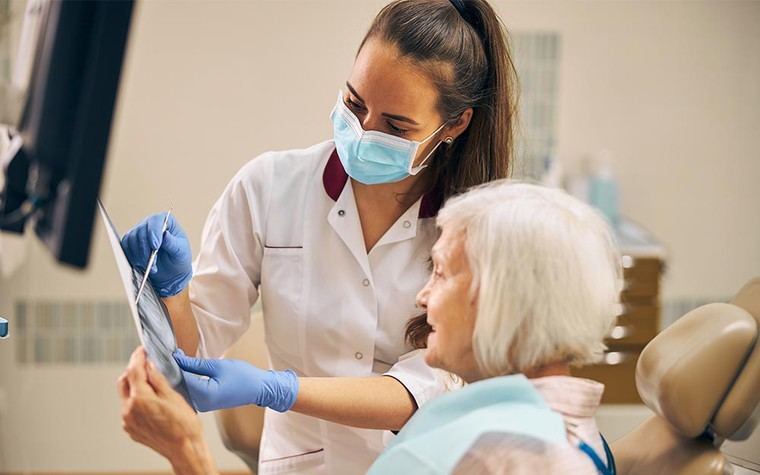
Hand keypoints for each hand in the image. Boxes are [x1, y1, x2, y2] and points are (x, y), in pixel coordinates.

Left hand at [118, 347, 216, 474]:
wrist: (185, 449)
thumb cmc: (184, 424)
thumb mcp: (174, 395)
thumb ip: (158, 379)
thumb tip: (149, 365)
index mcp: (140, 399)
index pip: (133, 370)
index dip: (138, 357)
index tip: (143, 350)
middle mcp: (129, 410)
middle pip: (124, 381)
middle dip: (134, 370)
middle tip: (147, 363)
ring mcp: (128, 421)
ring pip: (126, 395)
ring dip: (135, 385)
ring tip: (152, 382)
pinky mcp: (131, 429)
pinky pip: (129, 408)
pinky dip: (137, 399)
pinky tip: (151, 400)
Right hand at [121, 213, 192, 296]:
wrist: (171, 270)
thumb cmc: (179, 257)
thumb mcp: (181, 251)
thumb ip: (173, 243)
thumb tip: (165, 234)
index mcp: (166, 221)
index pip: (156, 220)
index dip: (154, 232)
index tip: (155, 246)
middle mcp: (150, 223)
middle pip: (141, 231)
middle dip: (146, 250)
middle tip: (154, 263)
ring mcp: (139, 232)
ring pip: (131, 239)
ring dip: (140, 256)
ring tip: (151, 267)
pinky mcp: (131, 242)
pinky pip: (126, 247)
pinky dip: (133, 257)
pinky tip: (142, 265)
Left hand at [173, 350, 298, 412]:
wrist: (258, 389)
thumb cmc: (243, 376)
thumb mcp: (217, 365)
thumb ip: (194, 363)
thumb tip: (176, 358)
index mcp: (204, 394)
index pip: (180, 378)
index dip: (172, 364)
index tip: (167, 353)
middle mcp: (200, 404)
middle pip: (177, 386)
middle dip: (172, 370)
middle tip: (169, 355)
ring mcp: (201, 406)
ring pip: (181, 390)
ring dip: (177, 376)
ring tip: (175, 361)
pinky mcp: (203, 404)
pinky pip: (188, 393)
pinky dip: (184, 381)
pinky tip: (183, 370)